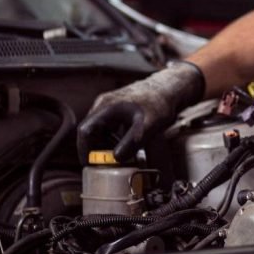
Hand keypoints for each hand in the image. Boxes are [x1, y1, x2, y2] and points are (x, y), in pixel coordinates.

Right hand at [76, 61, 204, 163]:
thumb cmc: (159, 102)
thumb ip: (132, 142)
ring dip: (103, 145)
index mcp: (106, 107)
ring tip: (118, 156)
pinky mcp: (116, 109)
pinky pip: (107, 127)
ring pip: (97, 130)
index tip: (90, 164)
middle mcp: (103, 105)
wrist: (169, 88)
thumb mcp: (148, 125)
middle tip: (106, 164)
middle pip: (89, 132)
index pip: (84, 131)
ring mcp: (108, 106)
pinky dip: (111, 139)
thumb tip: (116, 158)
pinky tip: (125, 145)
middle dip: (95, 150)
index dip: (84, 150)